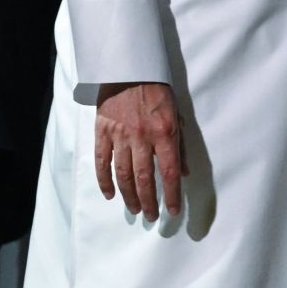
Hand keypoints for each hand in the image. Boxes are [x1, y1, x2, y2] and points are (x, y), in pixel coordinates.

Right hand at [93, 80, 185, 221]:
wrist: (129, 70)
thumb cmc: (157, 94)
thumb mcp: (176, 117)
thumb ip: (180, 146)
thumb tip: (185, 173)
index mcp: (164, 134)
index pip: (169, 172)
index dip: (171, 195)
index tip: (173, 211)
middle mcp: (142, 137)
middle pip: (144, 179)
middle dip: (148, 202)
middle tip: (150, 217)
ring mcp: (119, 135)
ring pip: (122, 174)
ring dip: (128, 196)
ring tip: (134, 209)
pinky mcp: (102, 132)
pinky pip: (101, 162)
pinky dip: (104, 181)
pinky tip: (109, 194)